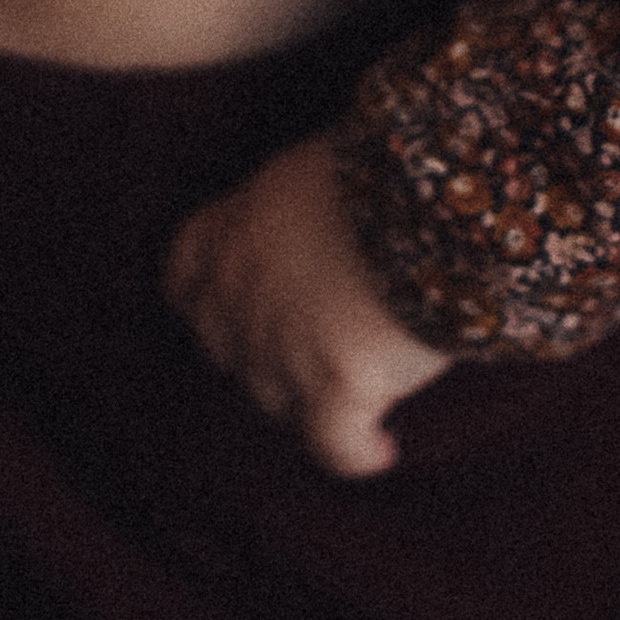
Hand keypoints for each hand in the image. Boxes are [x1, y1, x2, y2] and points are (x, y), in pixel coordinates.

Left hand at [165, 131, 454, 475]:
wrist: (434, 199)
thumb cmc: (389, 166)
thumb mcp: (316, 169)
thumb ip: (290, 210)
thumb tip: (316, 226)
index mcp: (232, 231)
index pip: (185, 278)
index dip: (207, 301)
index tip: (230, 310)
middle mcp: (239, 294)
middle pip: (227, 348)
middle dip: (261, 353)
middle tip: (314, 348)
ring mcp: (281, 348)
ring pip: (275, 400)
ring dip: (308, 401)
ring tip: (357, 395)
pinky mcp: (334, 388)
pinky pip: (333, 445)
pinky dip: (354, 453)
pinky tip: (379, 452)